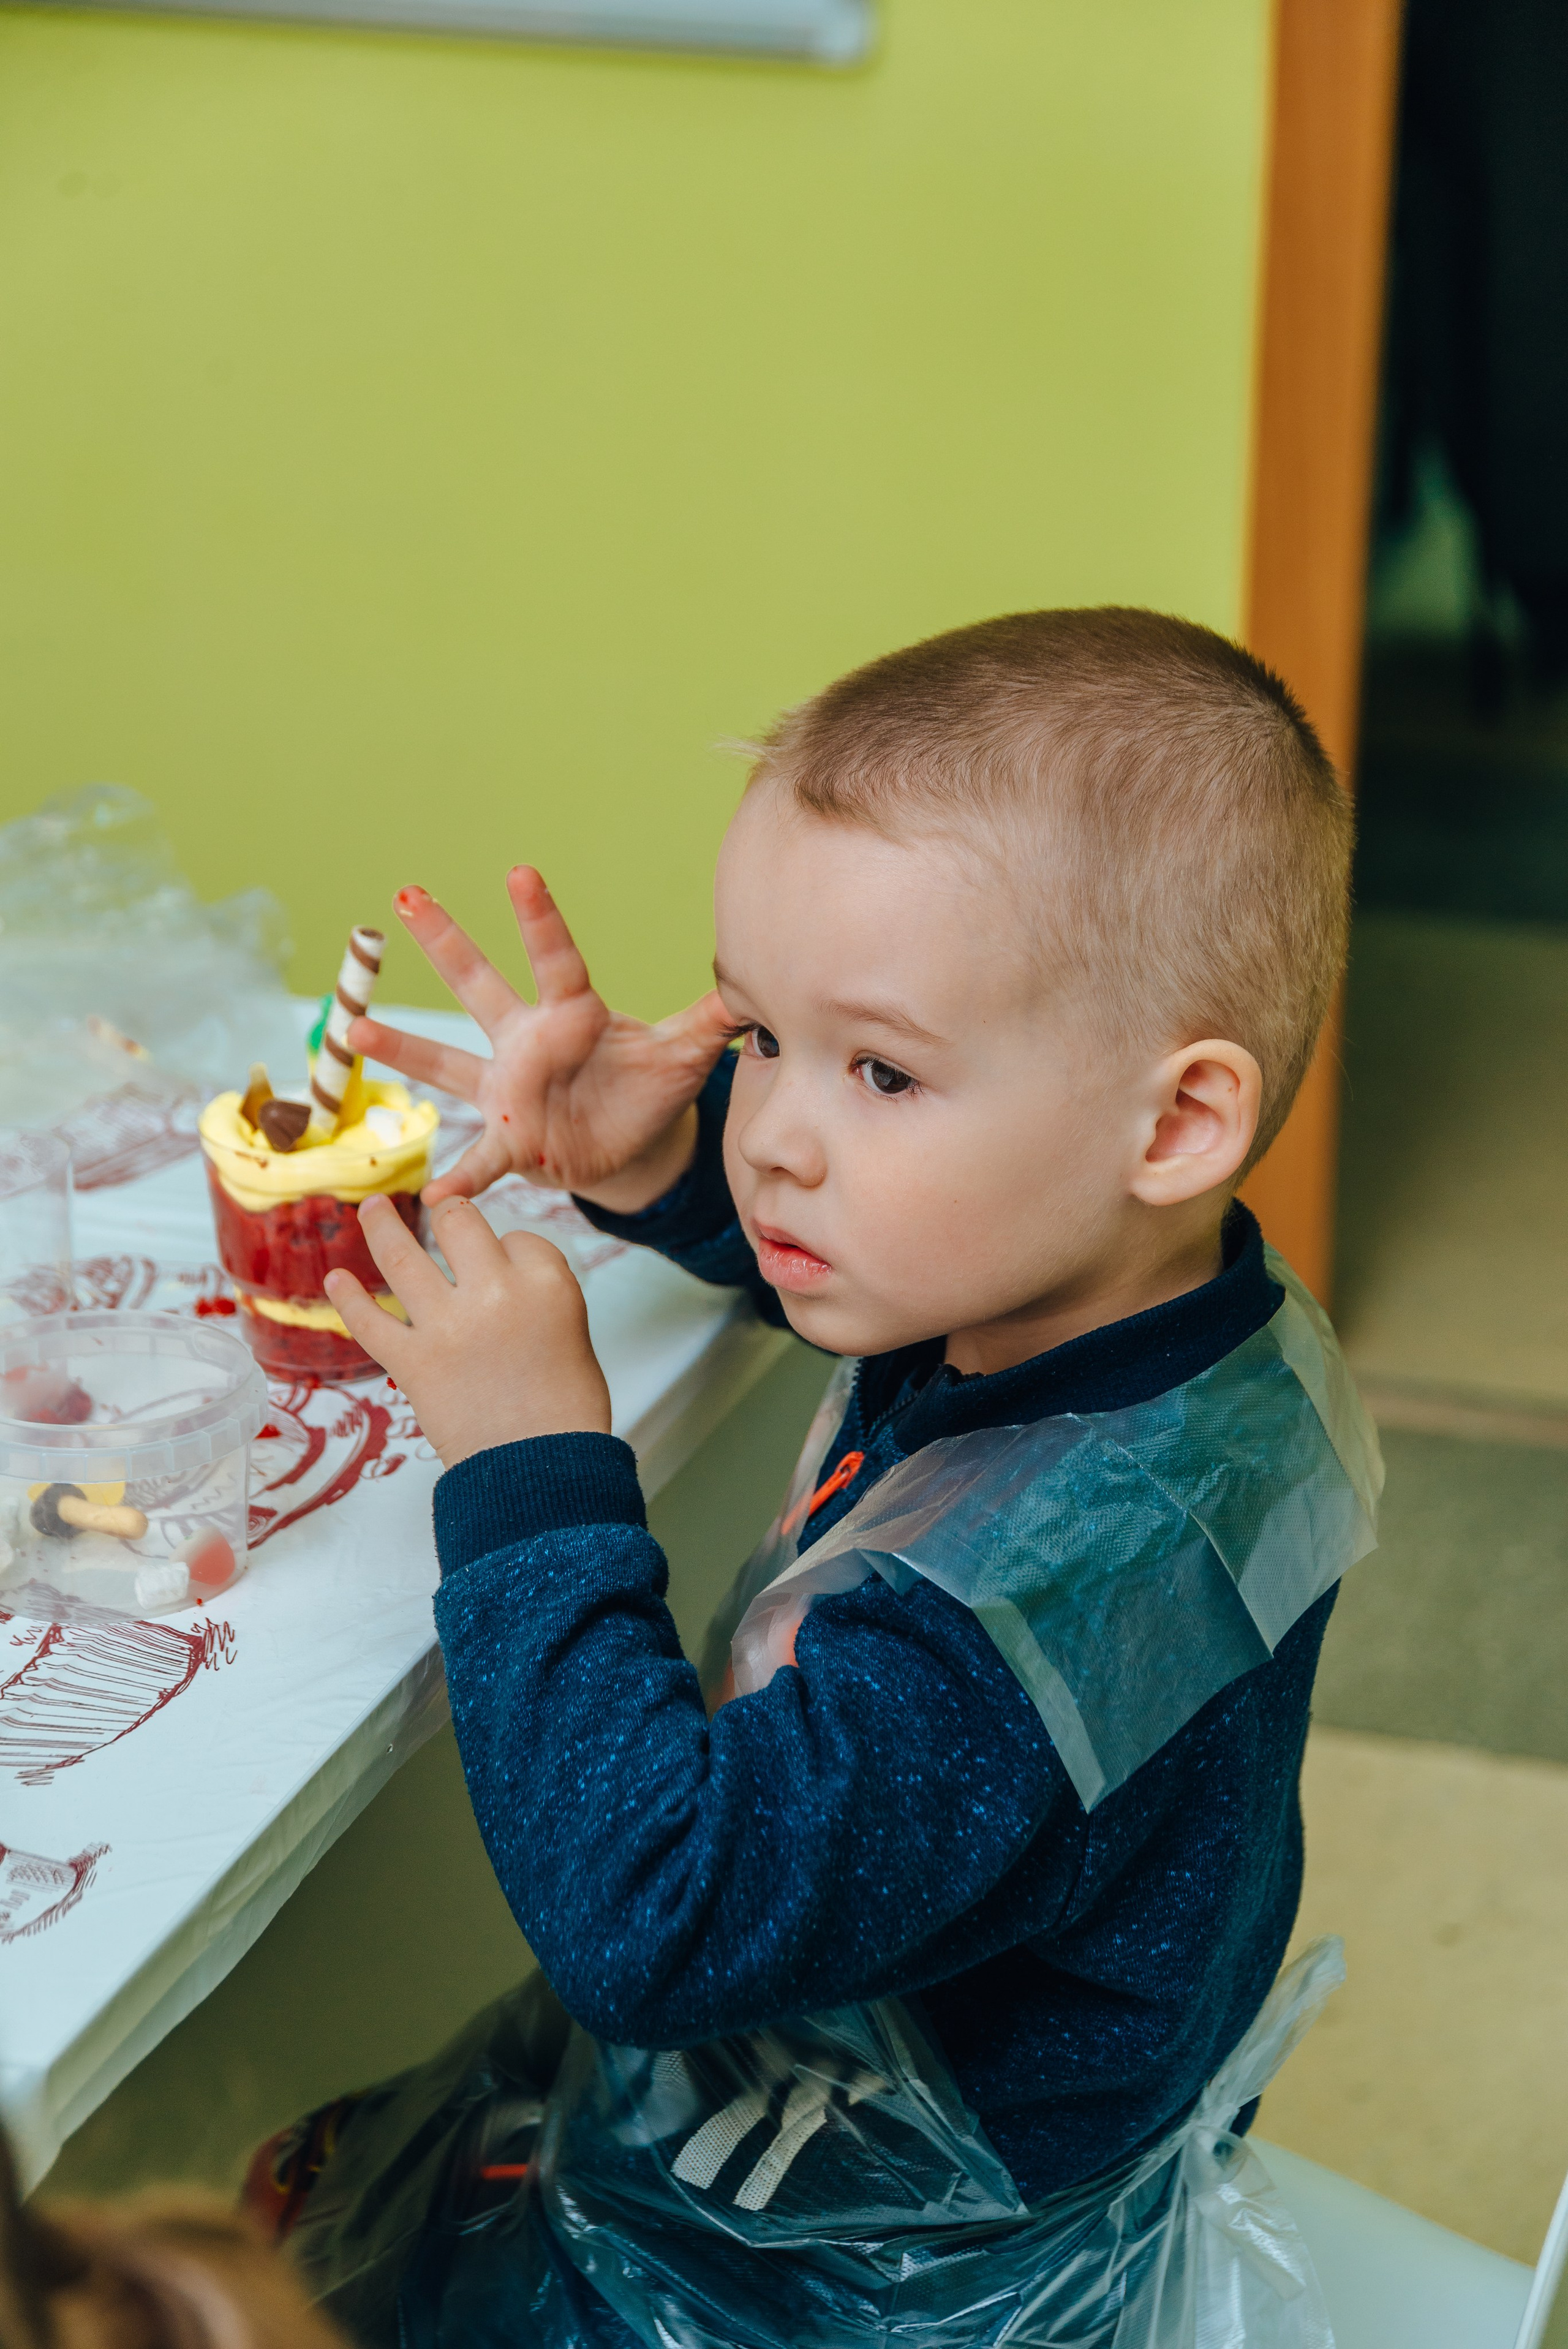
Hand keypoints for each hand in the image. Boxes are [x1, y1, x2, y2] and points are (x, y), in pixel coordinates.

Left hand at [326, 1194, 612, 1469]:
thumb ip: (535, 1296)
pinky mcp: (412, 1362)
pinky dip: (348, 1300)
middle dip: (450, 1214)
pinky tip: (335, 1279)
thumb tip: (497, 1281)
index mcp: (546, 1282)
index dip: (510, 1251)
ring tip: (372, 1208)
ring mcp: (447, 1325)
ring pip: (401, 1256)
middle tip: (440, 1213)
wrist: (542, 1471)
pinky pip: (370, 1321)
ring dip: (381, 1226)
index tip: (507, 1270)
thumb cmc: (566, 1410)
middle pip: (459, 1222)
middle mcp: (494, 1291)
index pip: (519, 1238)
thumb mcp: (573, 1331)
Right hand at [347, 869, 733, 1211]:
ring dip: (405, 1049)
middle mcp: (528, 1041)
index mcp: (572, 1013)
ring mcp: (508, 1088)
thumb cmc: (650, 1086)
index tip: (520, 872)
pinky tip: (430, 1199)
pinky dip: (460, 1179)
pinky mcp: (512, 1141)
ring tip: (354, 1030)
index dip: (540, 919)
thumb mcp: (685, 1054)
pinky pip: (480, 1160)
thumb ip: (713, 1020)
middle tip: (406, 896)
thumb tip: (756, 988)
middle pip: (482, 985)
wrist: (633, 1142)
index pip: (557, 960)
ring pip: (450, 1063)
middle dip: (446, 943)